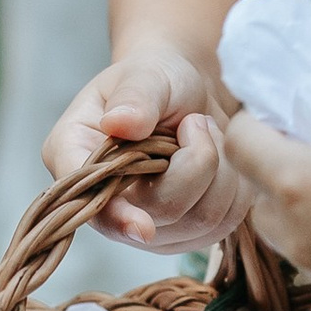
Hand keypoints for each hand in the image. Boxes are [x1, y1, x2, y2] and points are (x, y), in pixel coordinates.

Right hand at [44, 49, 254, 252]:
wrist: (188, 96)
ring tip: (203, 134)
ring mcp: (148, 227)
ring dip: (219, 169)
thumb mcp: (144, 75)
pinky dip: (235, 184)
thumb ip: (135, 97)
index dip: (116, 217)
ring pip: (201, 220)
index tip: (143, 227)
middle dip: (196, 161)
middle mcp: (106, 203)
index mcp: (75, 157)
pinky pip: (226, 220)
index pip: (91, 200)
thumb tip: (119, 123)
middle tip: (195, 122)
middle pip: (161, 212)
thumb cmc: (156, 80)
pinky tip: (218, 158)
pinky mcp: (186, 235)